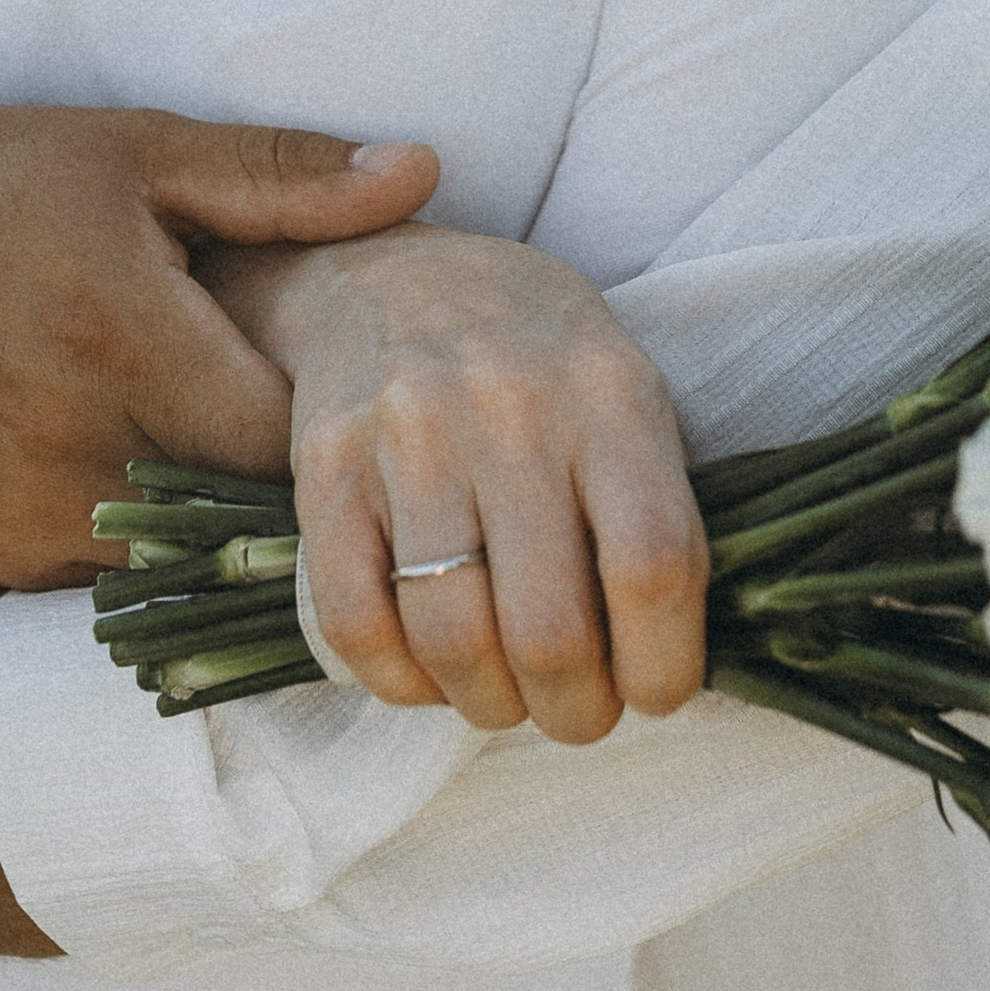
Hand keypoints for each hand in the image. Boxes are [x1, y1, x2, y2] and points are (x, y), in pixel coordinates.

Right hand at [0, 107, 439, 587]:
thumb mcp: (137, 154)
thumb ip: (286, 181)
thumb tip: (425, 173)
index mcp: (124, 343)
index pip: (290, 440)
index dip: (333, 418)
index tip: (344, 383)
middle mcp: (69, 453)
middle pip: (239, 514)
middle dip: (276, 477)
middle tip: (285, 413)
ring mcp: (15, 526)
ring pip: (170, 560)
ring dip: (202, 515)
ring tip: (203, 439)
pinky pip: (95, 580)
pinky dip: (127, 538)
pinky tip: (126, 468)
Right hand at [204, 229, 707, 745]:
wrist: (393, 278)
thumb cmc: (536, 362)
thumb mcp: (626, 397)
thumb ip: (653, 510)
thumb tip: (663, 666)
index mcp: (608, 393)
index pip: (654, 565)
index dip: (663, 666)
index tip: (655, 695)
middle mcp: (509, 407)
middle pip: (550, 629)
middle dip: (574, 712)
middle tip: (577, 712)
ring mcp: (408, 434)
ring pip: (454, 640)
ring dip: (490, 706)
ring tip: (507, 695)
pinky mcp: (325, 468)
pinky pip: (356, 625)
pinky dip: (401, 681)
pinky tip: (430, 669)